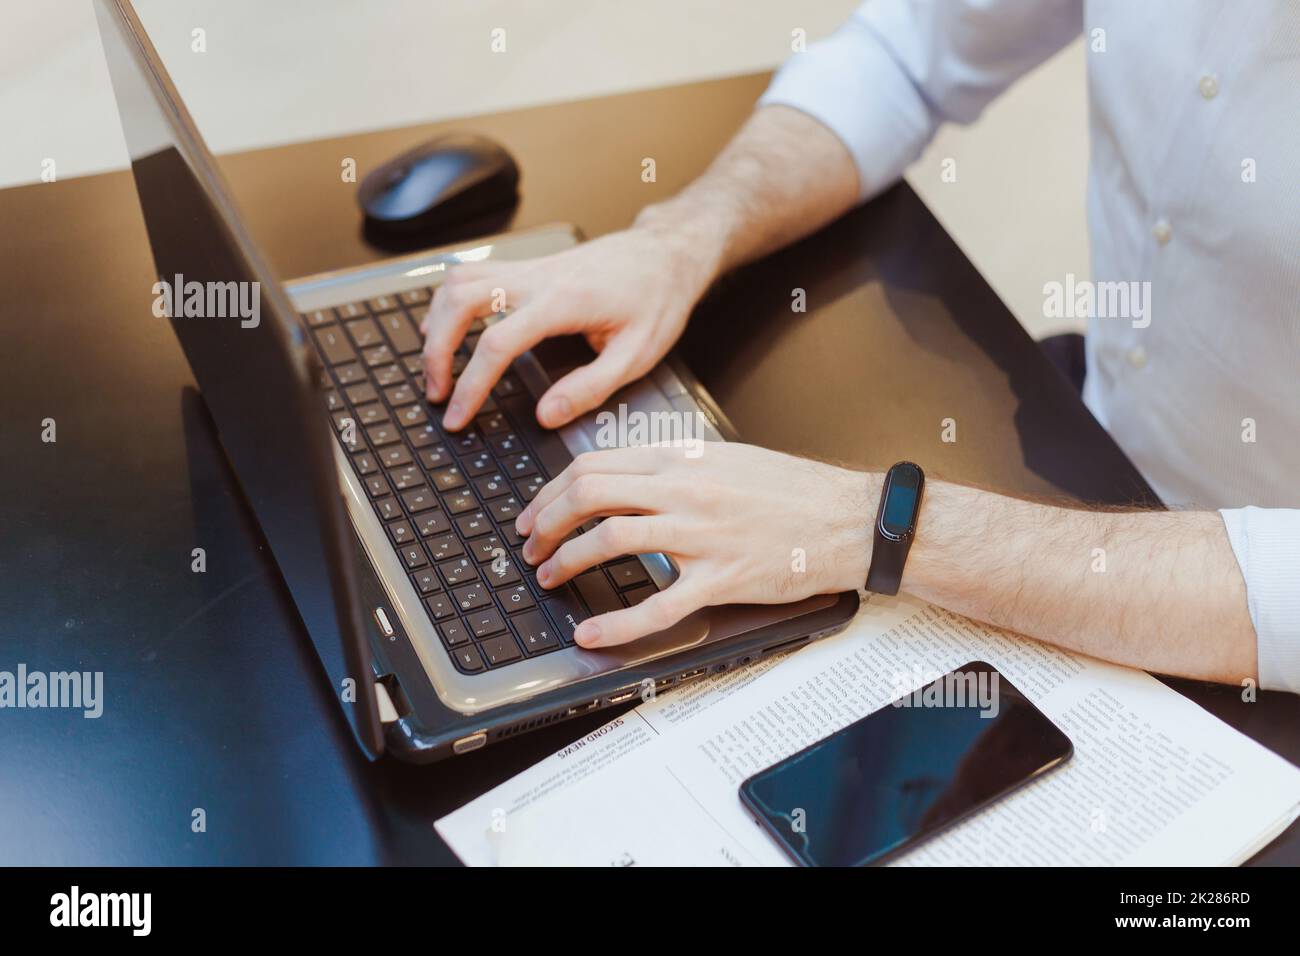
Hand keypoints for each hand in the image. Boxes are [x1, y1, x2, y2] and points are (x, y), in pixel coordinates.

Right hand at [421, 225, 712, 431]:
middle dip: (437, 350)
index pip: (497, 344)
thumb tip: (546, 415)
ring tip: (436, 365)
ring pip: (459, 279)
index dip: (471, 386)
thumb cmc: (657, 299)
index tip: (459, 416)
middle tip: (437, 392)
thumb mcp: (637, 355)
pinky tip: (448, 325)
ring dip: (437, 320)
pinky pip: (474, 272)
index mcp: (563, 302)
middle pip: (460, 301)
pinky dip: (450, 299)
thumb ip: (590, 388)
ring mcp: (531, 267)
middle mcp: (539, 277)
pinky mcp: (530, 266)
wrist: (667, 253)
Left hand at [514, 444, 878, 647]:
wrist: (847, 520)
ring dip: (567, 561)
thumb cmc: (792, 491)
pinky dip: (615, 624)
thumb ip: (674, 465)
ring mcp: (701, 535)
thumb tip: (625, 476)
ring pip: (611, 540)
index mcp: (683, 459)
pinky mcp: (720, 579)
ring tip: (550, 577)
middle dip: (546, 522)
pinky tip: (590, 634)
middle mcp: (686, 491)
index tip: (537, 511)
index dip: (552, 491)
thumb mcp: (726, 458)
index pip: (594, 466)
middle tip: (531, 545)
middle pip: (590, 495)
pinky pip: (657, 605)